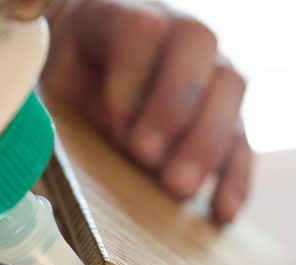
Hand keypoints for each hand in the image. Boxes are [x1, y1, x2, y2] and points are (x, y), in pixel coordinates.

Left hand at [45, 0, 251, 222]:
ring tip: (176, 189)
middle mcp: (175, 37)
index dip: (128, 82)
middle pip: (197, 45)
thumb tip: (61, 146)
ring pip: (229, 88)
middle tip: (146, 159)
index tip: (111, 127)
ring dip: (205, 141)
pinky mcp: (225, 118)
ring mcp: (207, 74)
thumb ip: (57, 106)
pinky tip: (221, 210)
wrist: (96, 89)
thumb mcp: (55, 89)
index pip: (140, 30)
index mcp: (123, 19)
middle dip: (171, 108)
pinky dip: (234, 177)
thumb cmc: (72, 90)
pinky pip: (242, 140)